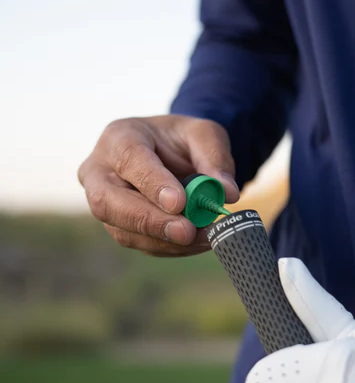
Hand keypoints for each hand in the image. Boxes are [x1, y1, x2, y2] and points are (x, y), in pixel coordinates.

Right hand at [78, 115, 239, 256]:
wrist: (171, 154)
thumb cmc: (183, 140)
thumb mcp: (205, 135)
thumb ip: (215, 159)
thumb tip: (227, 193)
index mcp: (119, 137)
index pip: (128, 160)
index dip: (152, 184)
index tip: (179, 203)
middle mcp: (100, 172)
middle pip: (108, 202)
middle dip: (150, 221)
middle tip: (187, 232)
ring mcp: (106, 204)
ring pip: (124, 231)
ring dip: (166, 240)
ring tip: (205, 237)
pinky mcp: (120, 228)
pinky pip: (142, 244)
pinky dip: (173, 247)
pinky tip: (199, 242)